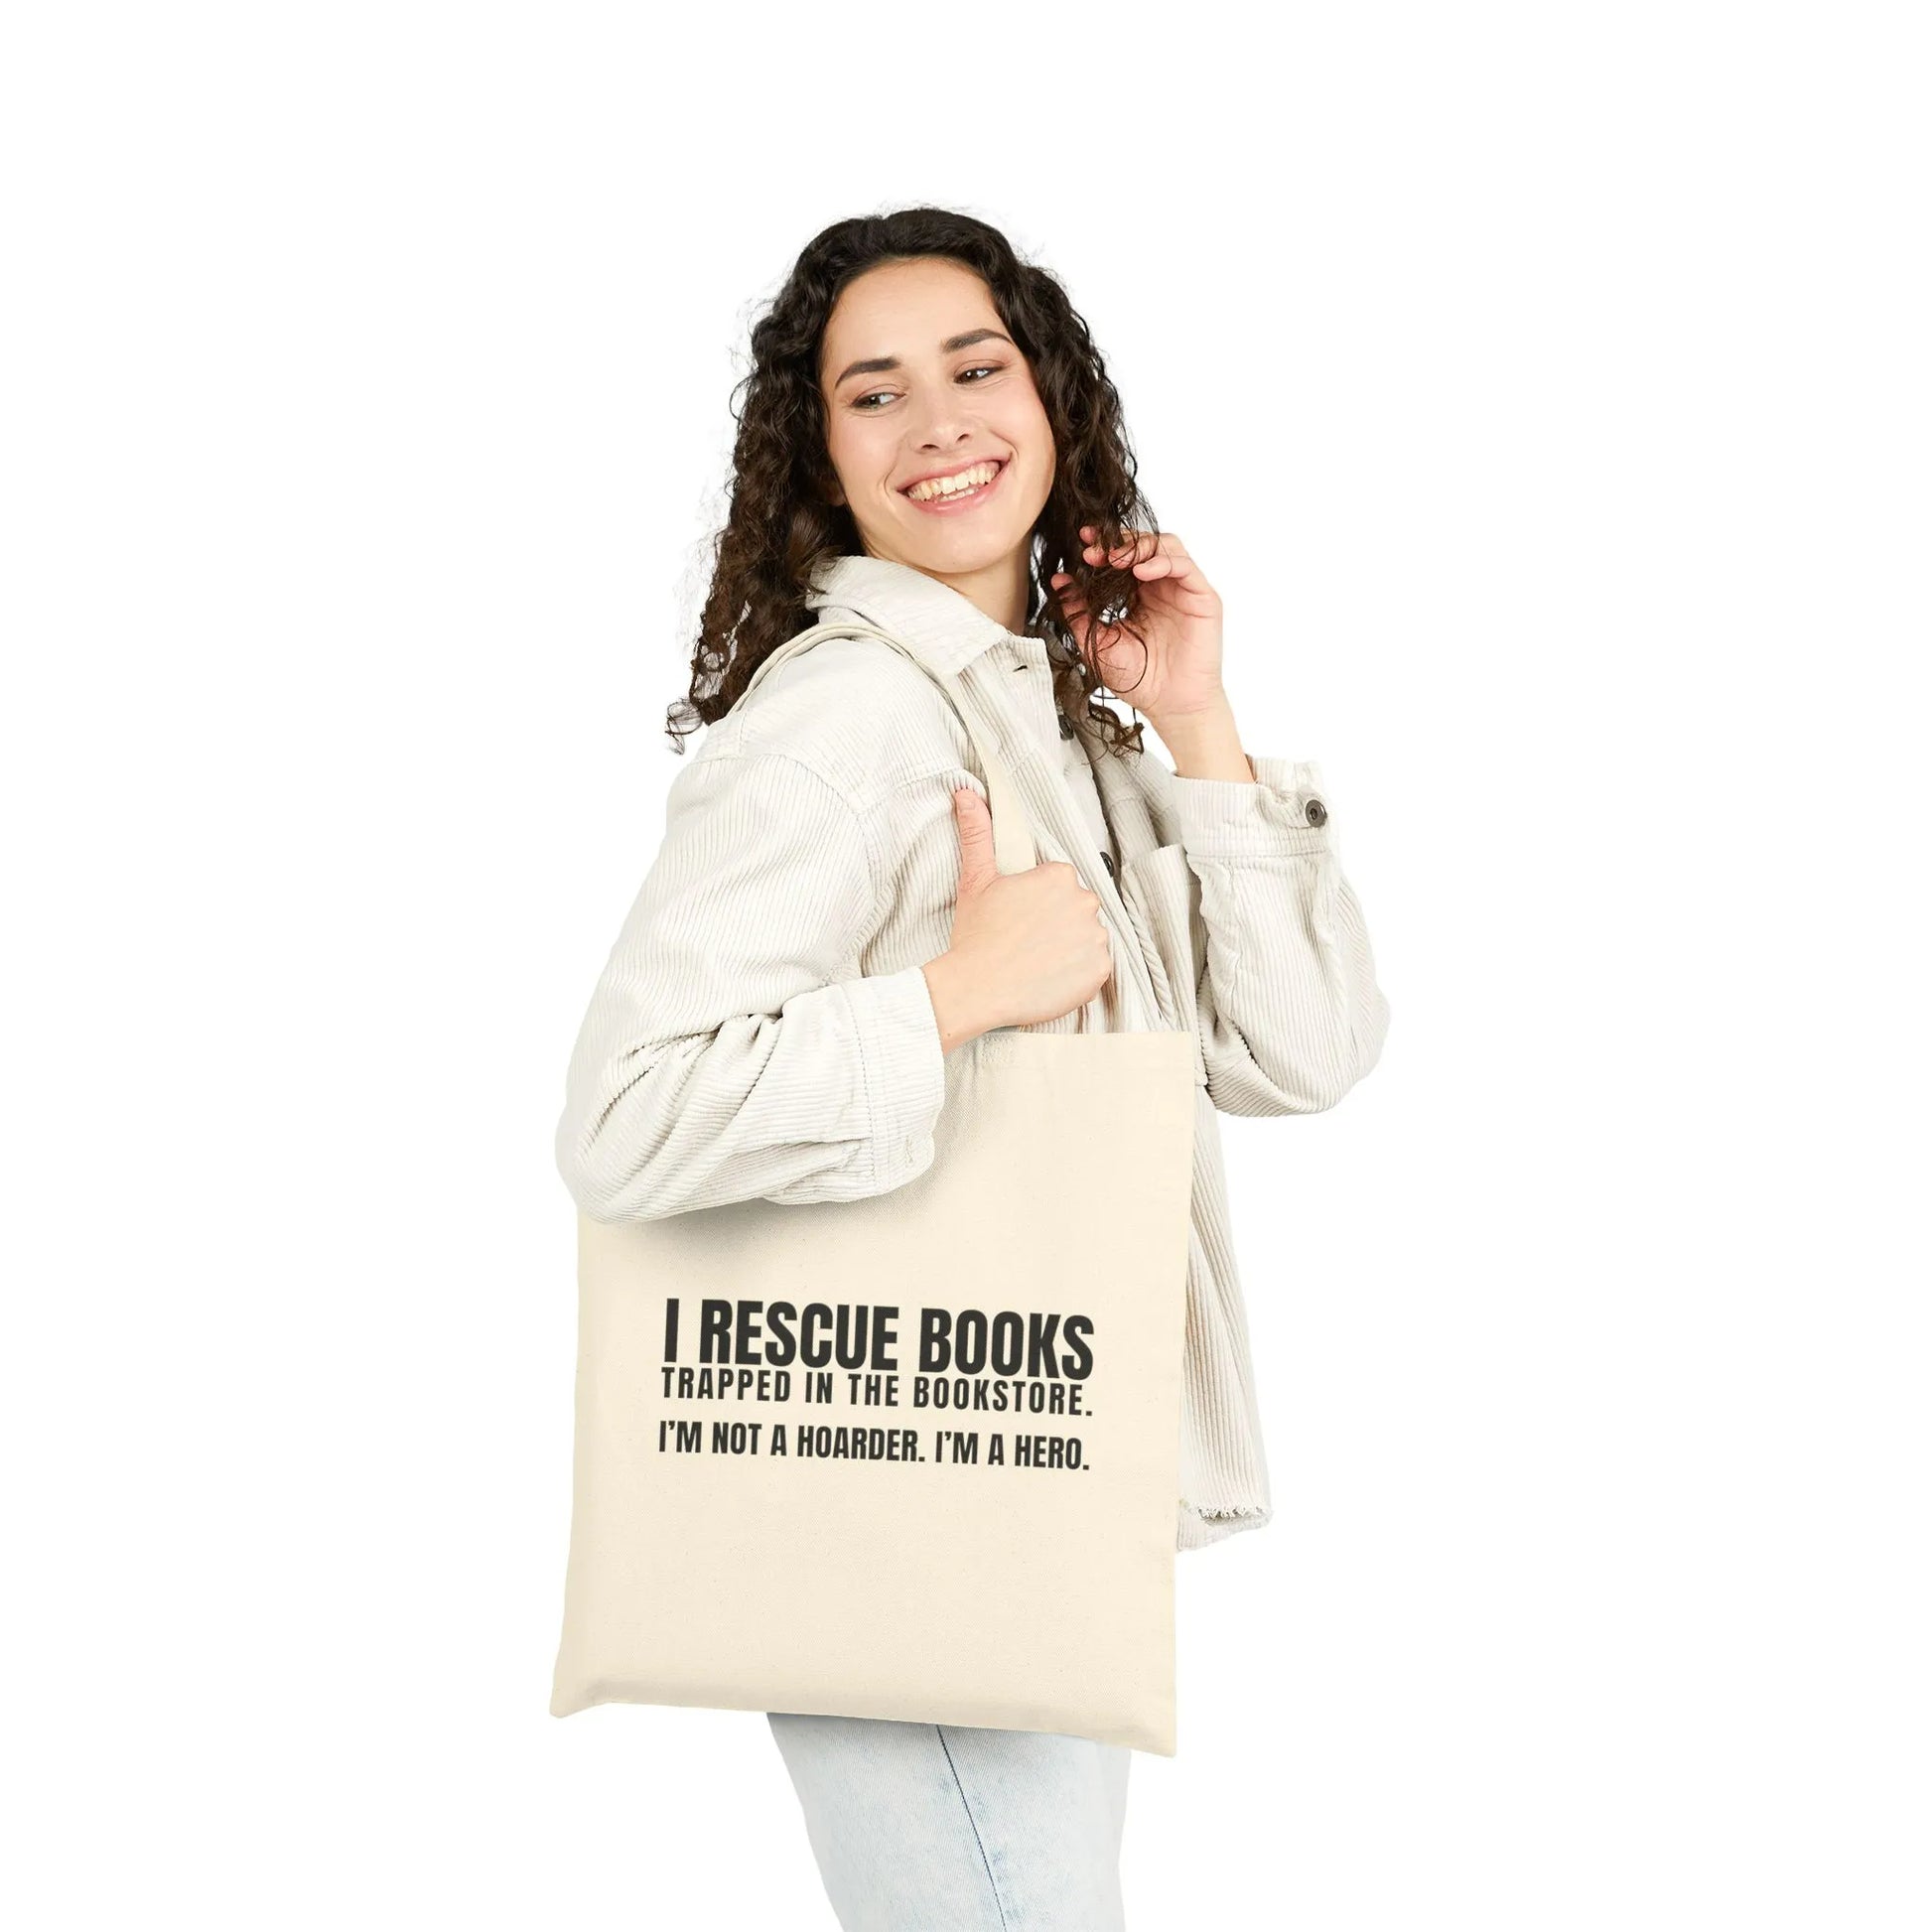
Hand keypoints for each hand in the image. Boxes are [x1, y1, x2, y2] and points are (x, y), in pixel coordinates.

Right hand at [924, 786, 1112, 1040]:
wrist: (976, 989)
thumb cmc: (976, 936)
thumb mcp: (975, 880)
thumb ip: (977, 834)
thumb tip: (965, 795)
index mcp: (1059, 876)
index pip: (1060, 884)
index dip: (1039, 902)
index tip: (1021, 918)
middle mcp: (1084, 902)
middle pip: (1077, 909)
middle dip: (1058, 923)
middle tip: (1027, 941)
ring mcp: (1095, 937)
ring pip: (1088, 937)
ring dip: (1070, 948)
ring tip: (1037, 961)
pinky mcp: (1100, 971)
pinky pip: (1096, 968)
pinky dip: (1079, 974)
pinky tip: (1050, 976)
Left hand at [1049, 527, 1227, 722]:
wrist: (1170, 706)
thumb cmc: (1139, 679)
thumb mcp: (1098, 642)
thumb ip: (1079, 612)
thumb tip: (1059, 581)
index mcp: (1139, 594)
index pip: (1123, 557)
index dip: (1103, 545)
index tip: (1081, 544)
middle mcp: (1162, 587)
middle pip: (1144, 544)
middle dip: (1117, 541)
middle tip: (1092, 550)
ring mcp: (1183, 590)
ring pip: (1166, 546)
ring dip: (1139, 546)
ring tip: (1114, 559)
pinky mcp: (1202, 598)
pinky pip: (1185, 566)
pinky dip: (1162, 562)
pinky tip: (1141, 572)